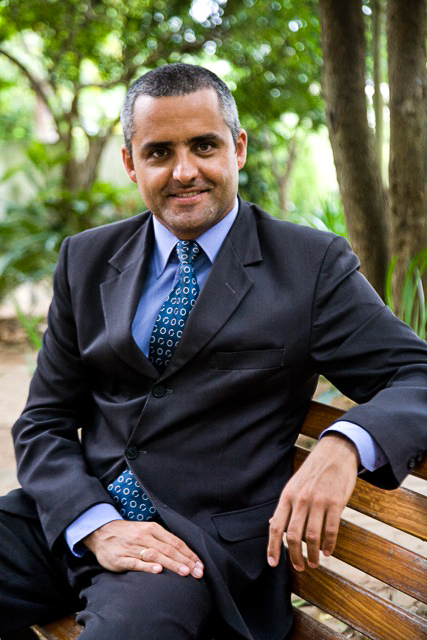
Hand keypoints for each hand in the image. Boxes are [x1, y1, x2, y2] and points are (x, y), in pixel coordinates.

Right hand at [83, 520, 203, 577]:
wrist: (102, 532)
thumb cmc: (129, 533)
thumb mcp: (146, 530)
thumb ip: (162, 539)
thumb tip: (183, 552)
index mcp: (153, 529)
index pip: (175, 542)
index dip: (189, 554)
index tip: (200, 565)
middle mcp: (144, 536)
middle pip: (169, 549)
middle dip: (185, 561)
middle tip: (198, 572)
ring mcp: (133, 547)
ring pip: (156, 555)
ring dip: (172, 564)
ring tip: (184, 572)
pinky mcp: (121, 558)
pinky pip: (136, 562)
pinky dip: (148, 566)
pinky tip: (158, 571)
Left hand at [267, 434, 358, 571]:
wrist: (335, 453)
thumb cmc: (313, 472)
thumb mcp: (294, 485)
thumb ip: (285, 506)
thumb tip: (272, 526)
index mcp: (287, 496)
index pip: (276, 526)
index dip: (272, 547)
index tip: (273, 563)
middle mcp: (300, 500)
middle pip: (293, 536)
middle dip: (295, 556)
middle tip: (299, 568)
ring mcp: (318, 501)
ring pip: (312, 536)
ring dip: (312, 555)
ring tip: (314, 563)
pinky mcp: (335, 503)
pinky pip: (330, 530)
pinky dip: (329, 545)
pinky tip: (328, 552)